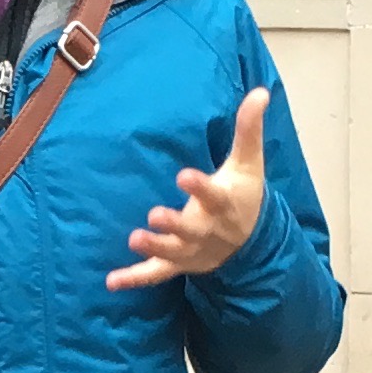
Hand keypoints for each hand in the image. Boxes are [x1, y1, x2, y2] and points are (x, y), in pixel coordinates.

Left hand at [109, 85, 269, 290]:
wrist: (249, 240)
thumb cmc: (244, 193)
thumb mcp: (248, 161)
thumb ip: (248, 128)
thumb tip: (260, 91)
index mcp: (224, 204)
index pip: (213, 195)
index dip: (199, 187)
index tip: (183, 175)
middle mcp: (208, 230)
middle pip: (191, 230)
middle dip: (174, 224)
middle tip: (155, 215)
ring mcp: (192, 250)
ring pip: (172, 252)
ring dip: (154, 248)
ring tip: (135, 239)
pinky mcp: (178, 264)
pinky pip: (155, 274)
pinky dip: (135, 279)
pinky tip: (111, 281)